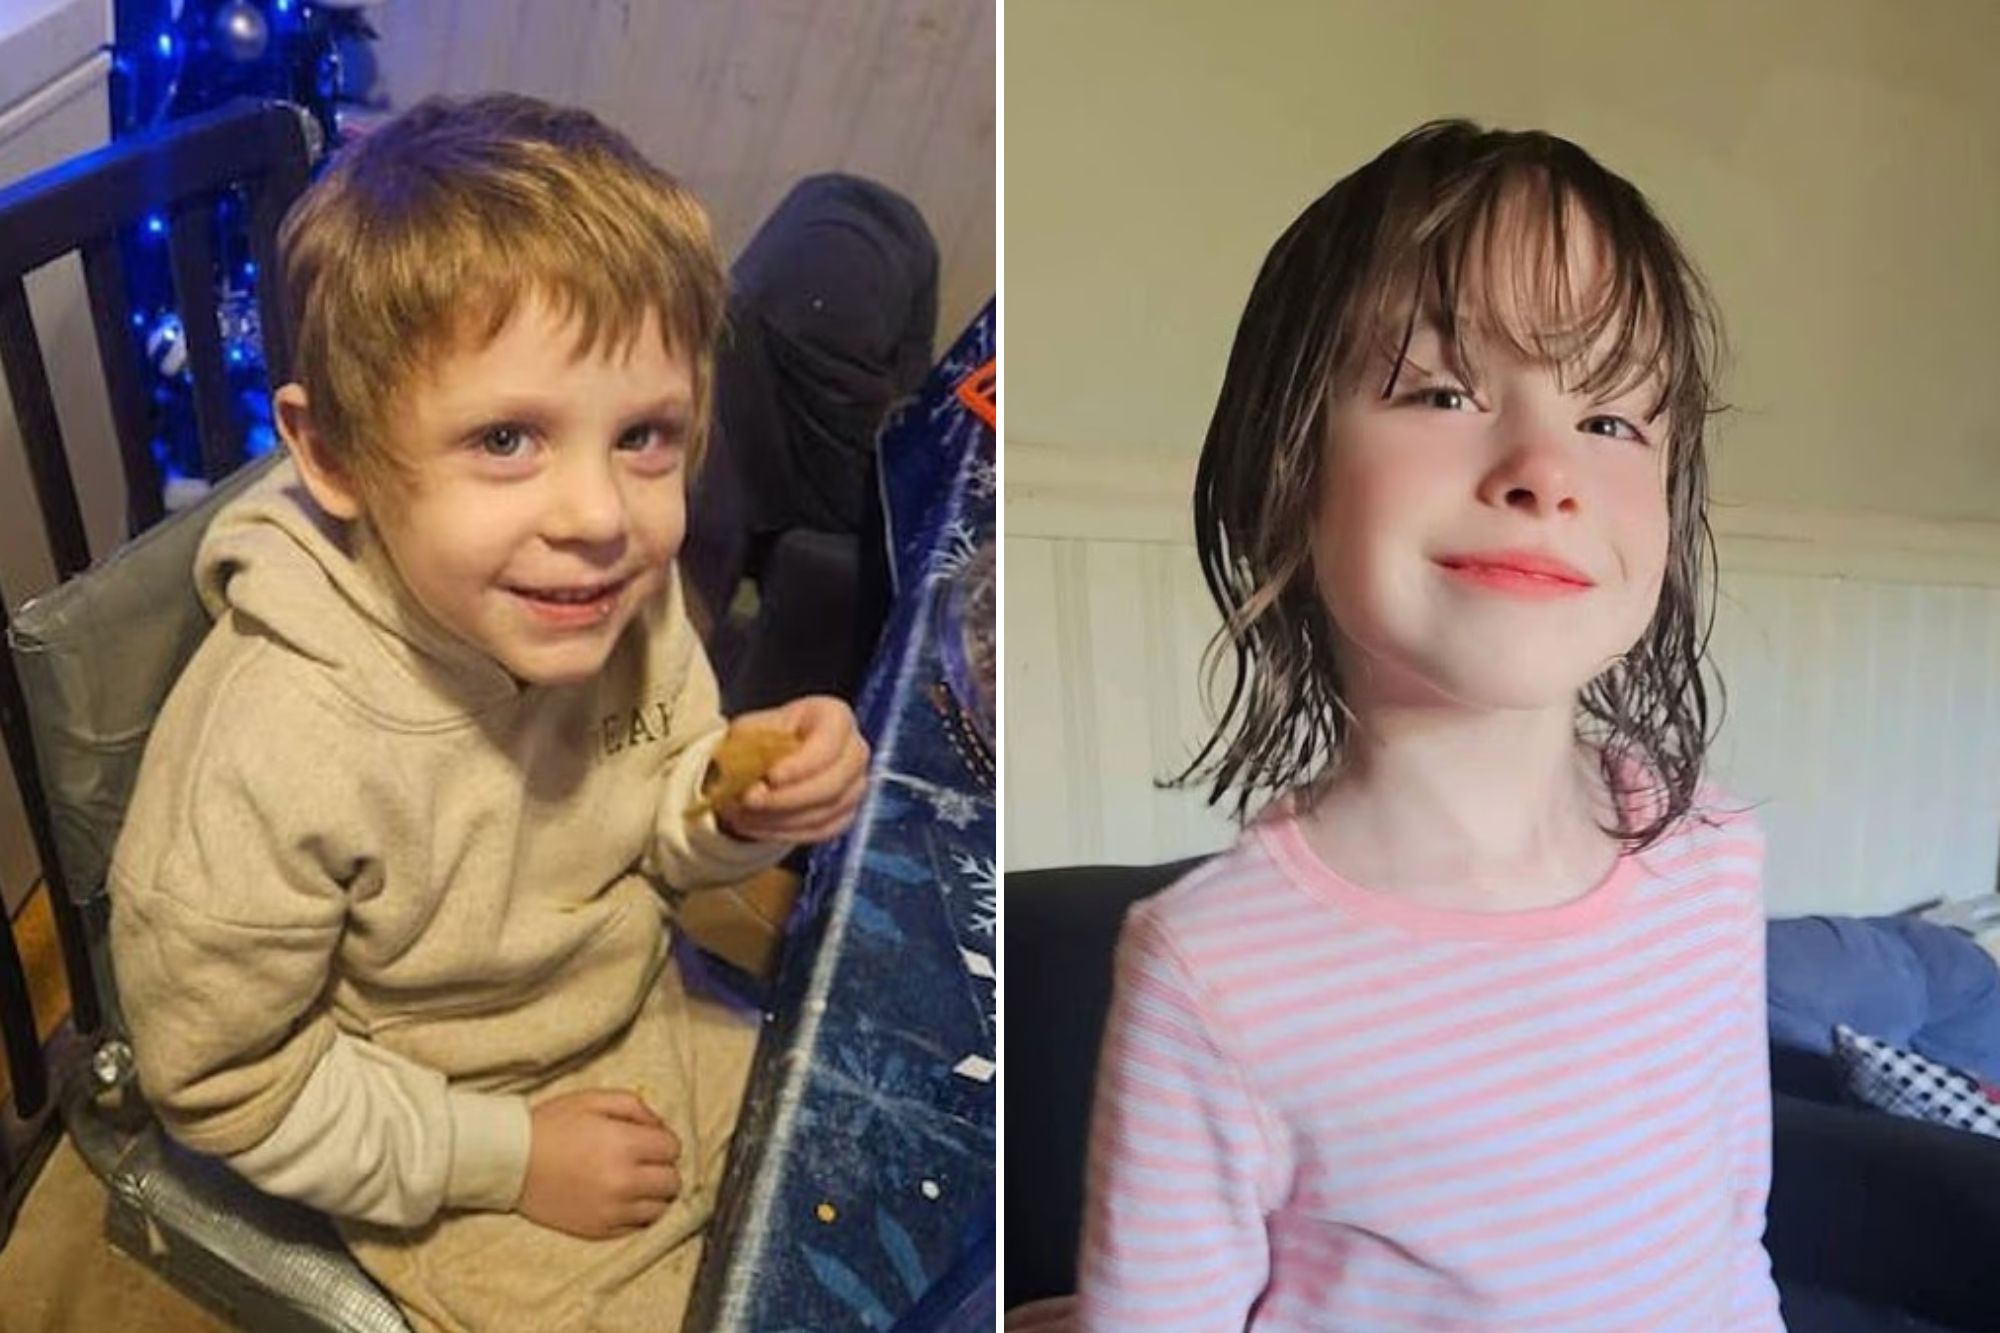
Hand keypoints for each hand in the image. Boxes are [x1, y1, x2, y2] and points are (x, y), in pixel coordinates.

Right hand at [517, 1090, 679, 1238]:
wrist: (509, 1161)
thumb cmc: (550, 1125)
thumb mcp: (592, 1099)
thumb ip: (634, 1106)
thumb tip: (660, 1126)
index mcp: (624, 1144)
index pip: (672, 1148)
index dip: (662, 1141)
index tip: (647, 1140)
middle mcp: (622, 1181)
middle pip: (671, 1182)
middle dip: (663, 1168)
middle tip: (644, 1161)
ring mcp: (611, 1210)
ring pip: (660, 1209)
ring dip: (653, 1194)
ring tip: (633, 1182)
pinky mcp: (598, 1230)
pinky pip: (638, 1228)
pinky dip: (636, 1214)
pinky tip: (621, 1199)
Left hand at [718, 696, 867, 844]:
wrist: (776, 759)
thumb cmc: (768, 736)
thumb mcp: (753, 728)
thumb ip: (748, 744)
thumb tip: (739, 767)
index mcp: (835, 717)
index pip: (828, 743)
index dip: (802, 765)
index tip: (770, 778)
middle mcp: (855, 751)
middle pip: (832, 783)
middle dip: (787, 798)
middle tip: (750, 800)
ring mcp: (855, 786)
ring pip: (825, 812)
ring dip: (781, 818)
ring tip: (744, 815)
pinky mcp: (846, 813)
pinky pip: (821, 830)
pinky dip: (787, 832)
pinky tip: (758, 826)